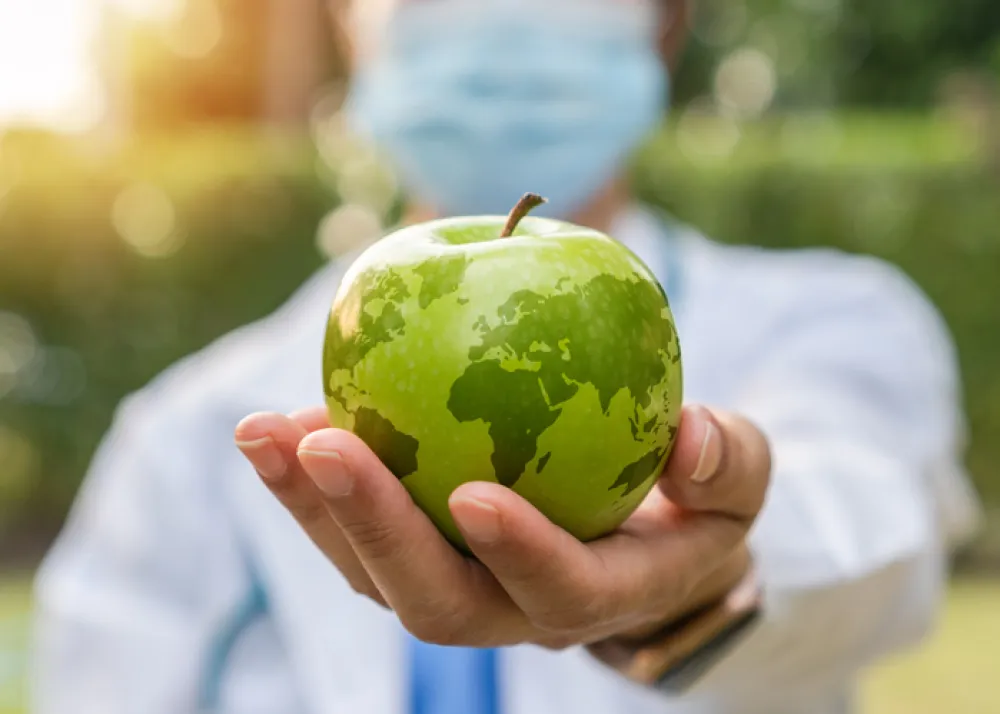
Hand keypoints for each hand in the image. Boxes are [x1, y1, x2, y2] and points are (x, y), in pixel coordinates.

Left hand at [234, 405, 769, 648]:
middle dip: (375, 530)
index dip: (519, 553)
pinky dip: (308, 484)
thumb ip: (728, 462)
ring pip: (372, 573)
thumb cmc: (694, 499)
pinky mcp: (416, 551)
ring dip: (311, 507)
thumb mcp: (738, 475)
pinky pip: (352, 532)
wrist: (637, 530)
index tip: (475, 495)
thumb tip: (689, 437)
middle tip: (322, 445)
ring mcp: (458, 586)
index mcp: (599, 595)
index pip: (559, 591)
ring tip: (261, 430)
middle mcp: (514, 609)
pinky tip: (277, 422)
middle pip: (436, 602)